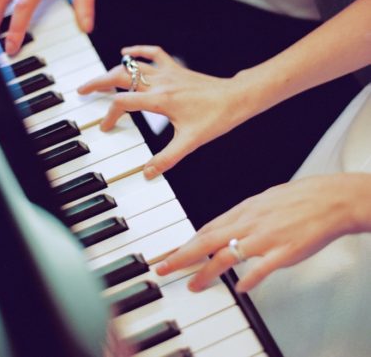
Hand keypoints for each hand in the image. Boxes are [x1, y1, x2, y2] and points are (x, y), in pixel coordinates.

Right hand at [78, 45, 247, 177]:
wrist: (237, 98)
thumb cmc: (216, 117)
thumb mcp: (190, 142)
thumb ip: (166, 159)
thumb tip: (148, 173)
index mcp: (160, 100)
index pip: (123, 104)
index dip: (109, 116)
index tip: (106, 127)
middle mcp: (160, 83)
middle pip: (120, 77)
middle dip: (98, 83)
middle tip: (82, 91)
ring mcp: (168, 73)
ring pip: (132, 66)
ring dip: (113, 70)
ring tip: (98, 78)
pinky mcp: (176, 69)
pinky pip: (153, 53)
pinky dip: (137, 51)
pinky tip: (126, 51)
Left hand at [156, 174, 356, 291]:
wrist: (325, 199)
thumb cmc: (294, 199)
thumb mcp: (261, 202)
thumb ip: (241, 217)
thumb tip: (223, 228)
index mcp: (243, 211)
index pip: (207, 229)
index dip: (186, 243)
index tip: (170, 254)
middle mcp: (248, 223)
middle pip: (208, 240)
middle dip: (182, 255)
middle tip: (163, 268)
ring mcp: (265, 237)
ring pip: (228, 255)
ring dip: (207, 272)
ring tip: (193, 285)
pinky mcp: (284, 251)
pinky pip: (263, 267)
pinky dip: (250, 279)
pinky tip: (240, 289)